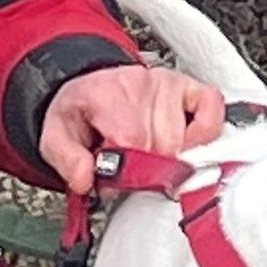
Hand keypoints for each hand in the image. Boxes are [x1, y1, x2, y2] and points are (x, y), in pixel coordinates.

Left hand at [37, 62, 226, 196]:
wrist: (90, 85)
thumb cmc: (80, 112)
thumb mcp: (54, 136)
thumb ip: (65, 160)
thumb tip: (85, 180)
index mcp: (105, 94)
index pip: (132, 139)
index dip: (127, 170)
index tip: (116, 182)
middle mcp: (140, 85)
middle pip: (161, 145)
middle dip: (146, 170)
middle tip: (130, 173)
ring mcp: (167, 84)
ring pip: (184, 139)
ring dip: (169, 159)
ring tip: (148, 158)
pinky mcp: (188, 86)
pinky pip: (212, 108)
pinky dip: (206, 131)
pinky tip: (187, 144)